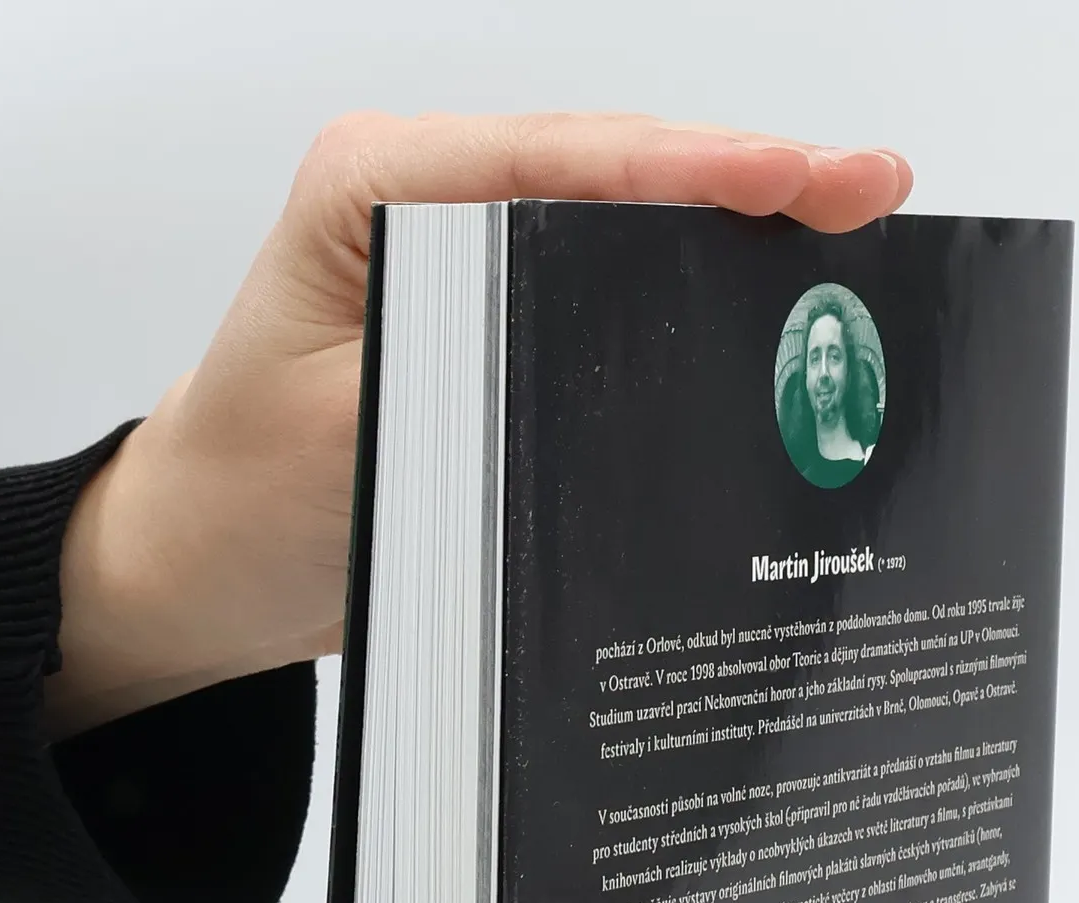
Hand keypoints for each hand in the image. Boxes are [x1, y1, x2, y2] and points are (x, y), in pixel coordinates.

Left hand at [50, 112, 912, 736]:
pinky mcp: (496, 324)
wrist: (207, 565)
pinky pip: (609, 296)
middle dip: (749, 182)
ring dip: (736, 238)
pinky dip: (692, 303)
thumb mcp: (353, 443)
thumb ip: (472, 387)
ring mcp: (471, 262)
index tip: (802, 177)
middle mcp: (430, 204)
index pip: (560, 161)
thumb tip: (616, 365)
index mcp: (377, 189)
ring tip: (853, 241)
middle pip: (614, 172)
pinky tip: (773, 317)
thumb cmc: (248, 501)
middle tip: (871, 193)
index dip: (694, 166)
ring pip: (625, 226)